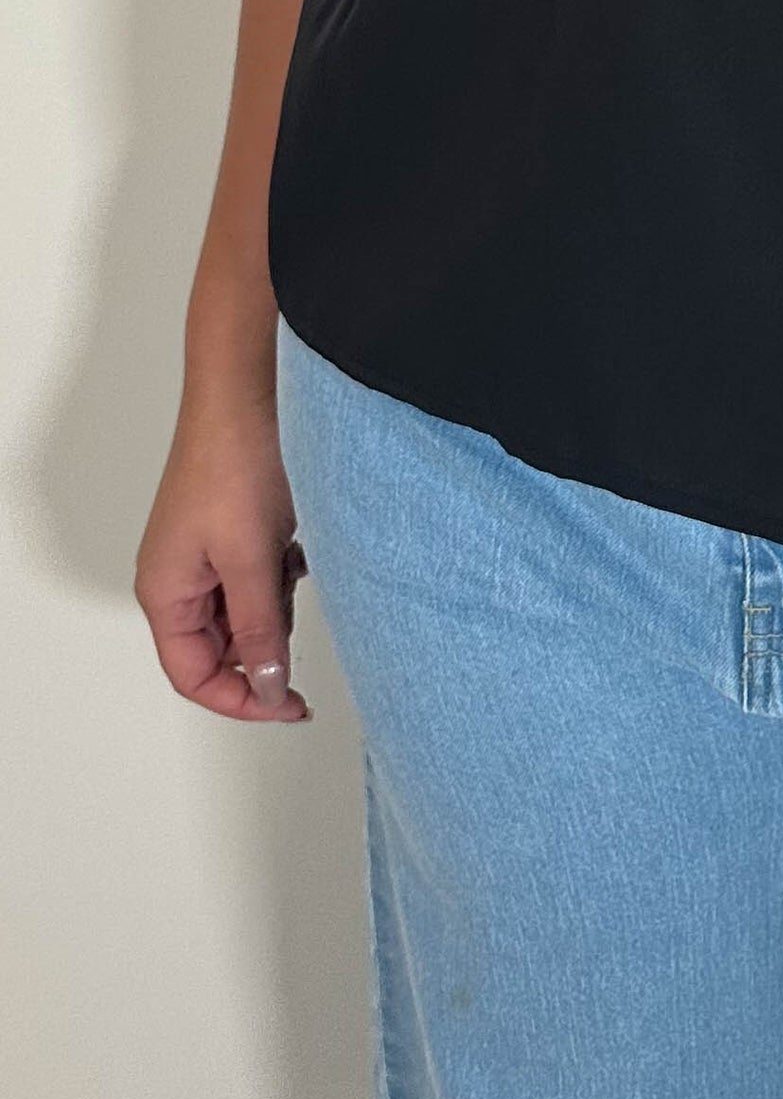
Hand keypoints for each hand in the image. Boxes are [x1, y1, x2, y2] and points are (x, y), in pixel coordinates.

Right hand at [135, 381, 312, 722]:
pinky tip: (295, 549)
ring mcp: (204, 554)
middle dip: (264, 647)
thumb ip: (260, 629)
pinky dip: (281, 574)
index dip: (241, 700)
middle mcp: (178, 577)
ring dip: (275, 605)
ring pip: (244, 612)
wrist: (249, 392)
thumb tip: (269, 688)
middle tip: (301, 640)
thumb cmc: (233, 462)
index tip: (287, 706)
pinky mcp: (231, 531)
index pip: (194, 675)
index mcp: (165, 592)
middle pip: (219, 647)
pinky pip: (256, 577)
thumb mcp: (250, 560)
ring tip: (291, 570)